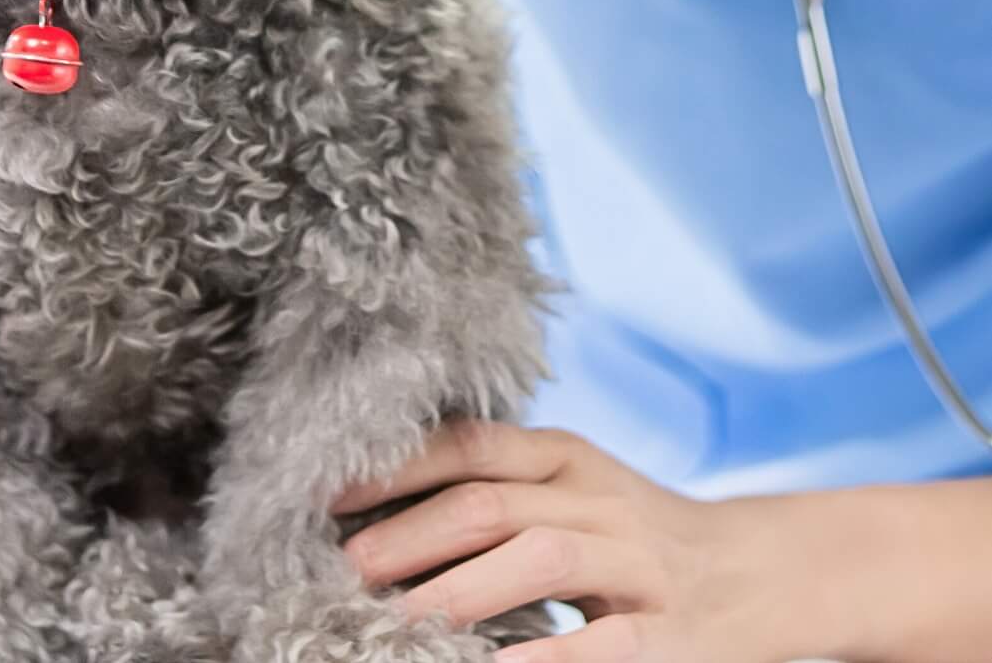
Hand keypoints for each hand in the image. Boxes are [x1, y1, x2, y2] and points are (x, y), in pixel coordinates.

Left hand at [330, 421, 820, 661]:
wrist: (765, 573)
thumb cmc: (634, 534)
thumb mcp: (571, 491)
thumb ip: (495, 490)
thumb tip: (374, 515)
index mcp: (564, 457)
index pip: (466, 446)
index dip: (392, 469)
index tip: (324, 495)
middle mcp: (597, 499)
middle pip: (487, 504)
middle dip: (406, 537)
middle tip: (343, 571)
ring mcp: (637, 563)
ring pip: (536, 558)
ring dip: (457, 590)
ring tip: (394, 620)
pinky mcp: (671, 633)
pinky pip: (602, 643)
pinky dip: (542, 655)